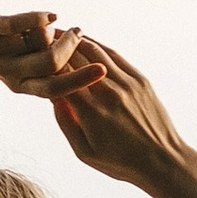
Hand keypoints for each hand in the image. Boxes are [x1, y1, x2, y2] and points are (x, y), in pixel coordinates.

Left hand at [0, 2, 108, 97]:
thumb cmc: (3, 48)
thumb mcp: (25, 65)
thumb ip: (50, 68)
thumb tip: (88, 67)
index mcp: (22, 85)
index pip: (55, 90)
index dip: (80, 80)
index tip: (104, 68)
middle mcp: (9, 73)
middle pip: (51, 64)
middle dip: (71, 46)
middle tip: (78, 33)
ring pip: (38, 41)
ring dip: (53, 29)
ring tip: (57, 24)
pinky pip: (17, 22)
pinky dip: (39, 17)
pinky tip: (52, 15)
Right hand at [45, 30, 196, 197]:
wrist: (163, 161)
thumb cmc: (121, 162)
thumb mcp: (84, 152)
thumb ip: (65, 123)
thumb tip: (51, 96)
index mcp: (91, 112)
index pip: (59, 76)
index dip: (44, 64)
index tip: (32, 56)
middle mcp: (108, 92)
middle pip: (75, 57)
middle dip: (55, 46)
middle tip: (40, 37)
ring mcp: (126, 83)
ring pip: (94, 50)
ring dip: (74, 40)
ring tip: (59, 34)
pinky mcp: (140, 79)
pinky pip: (113, 55)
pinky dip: (97, 46)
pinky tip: (85, 42)